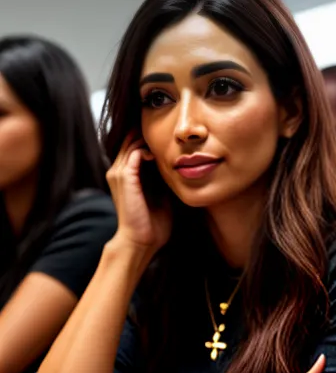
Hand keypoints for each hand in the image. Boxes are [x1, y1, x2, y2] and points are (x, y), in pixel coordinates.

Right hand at [106, 134, 171, 255]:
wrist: (142, 239)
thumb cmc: (153, 221)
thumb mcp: (160, 193)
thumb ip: (162, 177)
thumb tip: (180, 164)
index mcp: (125, 174)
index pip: (134, 145)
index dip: (151, 139)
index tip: (172, 138)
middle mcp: (118, 171)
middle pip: (131, 140)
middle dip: (149, 135)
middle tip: (171, 133)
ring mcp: (118, 173)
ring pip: (132, 143)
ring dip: (149, 140)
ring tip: (168, 141)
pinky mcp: (124, 178)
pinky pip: (134, 154)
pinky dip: (147, 150)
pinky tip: (160, 155)